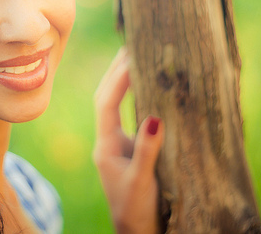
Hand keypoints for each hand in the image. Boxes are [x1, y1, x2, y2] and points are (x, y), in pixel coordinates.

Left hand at [93, 48, 164, 233]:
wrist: (135, 231)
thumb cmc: (137, 210)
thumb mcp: (143, 180)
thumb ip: (148, 150)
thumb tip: (155, 117)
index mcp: (106, 146)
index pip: (107, 103)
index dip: (118, 79)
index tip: (133, 57)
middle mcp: (108, 141)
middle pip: (105, 98)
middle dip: (115, 72)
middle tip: (131, 45)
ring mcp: (116, 144)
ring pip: (113, 104)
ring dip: (121, 80)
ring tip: (136, 56)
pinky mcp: (128, 149)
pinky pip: (126, 113)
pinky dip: (132, 96)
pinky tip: (144, 86)